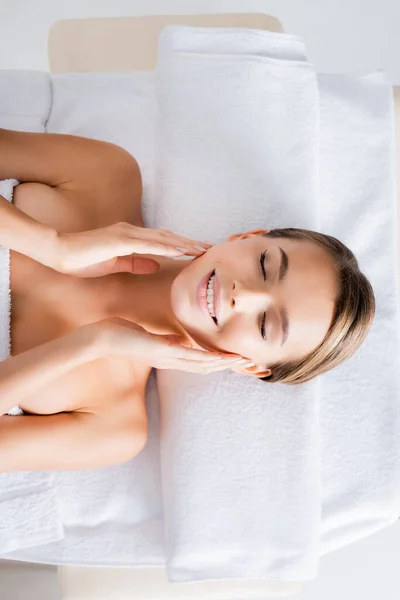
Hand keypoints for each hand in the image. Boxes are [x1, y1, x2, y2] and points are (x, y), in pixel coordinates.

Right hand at [50, 222, 211, 277]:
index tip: (199, 252)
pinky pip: (148, 244)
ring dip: (184, 243)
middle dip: (190, 243)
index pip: (162, 242)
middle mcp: (132, 232)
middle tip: (210, 248)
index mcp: (130, 238)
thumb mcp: (114, 265)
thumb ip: (135, 263)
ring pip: (162, 238)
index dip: (182, 246)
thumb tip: (155, 265)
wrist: (58, 252)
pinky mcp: (119, 240)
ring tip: (202, 249)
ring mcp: (126, 234)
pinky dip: (166, 247)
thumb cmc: (82, 260)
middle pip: (168, 237)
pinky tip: (180, 250)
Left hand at [91, 317, 249, 373]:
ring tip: (245, 362)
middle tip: (252, 364)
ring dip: (225, 364)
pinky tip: (222, 359)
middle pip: (206, 366)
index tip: (238, 358)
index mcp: (169, 355)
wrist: (100, 339)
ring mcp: (168, 358)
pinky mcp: (162, 352)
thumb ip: (166, 340)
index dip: (220, 361)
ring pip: (202, 364)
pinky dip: (208, 359)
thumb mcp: (149, 337)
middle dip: (229, 365)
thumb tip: (181, 340)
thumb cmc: (120, 334)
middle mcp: (171, 360)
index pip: (199, 361)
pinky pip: (189, 357)